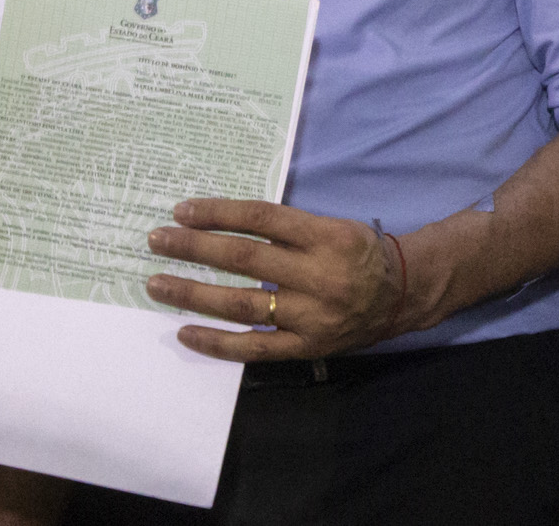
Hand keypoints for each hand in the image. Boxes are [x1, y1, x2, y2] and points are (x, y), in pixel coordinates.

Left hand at [145, 199, 407, 360]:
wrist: (401, 296)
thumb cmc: (356, 252)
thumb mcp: (329, 225)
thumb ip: (282, 226)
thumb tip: (216, 220)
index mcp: (325, 236)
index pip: (262, 219)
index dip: (218, 212)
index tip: (181, 210)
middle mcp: (318, 276)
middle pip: (245, 258)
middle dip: (195, 248)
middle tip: (157, 240)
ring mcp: (312, 317)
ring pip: (243, 304)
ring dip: (194, 294)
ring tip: (158, 284)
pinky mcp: (307, 348)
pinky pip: (255, 349)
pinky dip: (217, 342)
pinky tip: (185, 331)